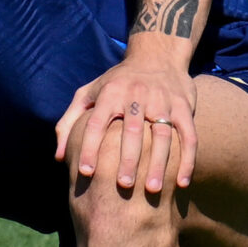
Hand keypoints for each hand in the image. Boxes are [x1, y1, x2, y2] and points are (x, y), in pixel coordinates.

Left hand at [54, 45, 199, 190]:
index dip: (90, 147)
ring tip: (152, 190)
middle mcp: (136, 96)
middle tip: (123, 186)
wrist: (156, 56)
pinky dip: (187, 160)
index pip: (96, 123)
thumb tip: (58, 157)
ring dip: (158, 163)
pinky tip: (182, 183)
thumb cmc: (116, 82)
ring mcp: (163, 101)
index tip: (86, 172)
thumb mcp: (88, 93)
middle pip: (132, 131)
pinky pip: (189, 136)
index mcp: (110, 93)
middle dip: (128, 159)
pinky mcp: (184, 107)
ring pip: (163, 135)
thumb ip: (68, 122)